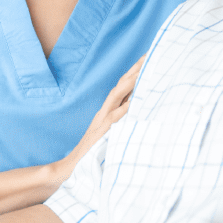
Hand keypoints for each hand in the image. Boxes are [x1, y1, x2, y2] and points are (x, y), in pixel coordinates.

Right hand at [53, 57, 144, 183]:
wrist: (72, 168)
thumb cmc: (96, 152)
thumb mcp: (111, 133)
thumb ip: (122, 122)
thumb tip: (140, 113)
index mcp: (109, 111)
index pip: (123, 86)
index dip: (135, 72)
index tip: (148, 59)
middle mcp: (105, 112)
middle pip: (121, 85)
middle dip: (135, 69)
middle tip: (149, 55)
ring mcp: (103, 121)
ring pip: (117, 96)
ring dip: (130, 82)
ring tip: (142, 69)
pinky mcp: (102, 133)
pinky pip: (115, 118)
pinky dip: (124, 109)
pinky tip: (134, 102)